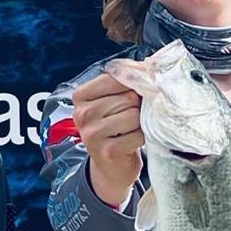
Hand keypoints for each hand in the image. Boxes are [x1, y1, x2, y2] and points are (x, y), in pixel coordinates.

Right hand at [72, 73, 143, 206]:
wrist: (111, 167)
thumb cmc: (116, 128)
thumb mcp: (114, 100)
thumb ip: (127, 79)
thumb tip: (150, 64)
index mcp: (80, 96)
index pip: (116, 76)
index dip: (132, 85)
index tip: (131, 97)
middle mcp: (81, 114)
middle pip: (127, 97)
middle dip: (136, 107)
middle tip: (129, 119)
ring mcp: (92, 134)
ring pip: (133, 115)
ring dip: (139, 124)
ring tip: (129, 131)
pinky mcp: (107, 151)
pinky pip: (137, 134)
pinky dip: (141, 138)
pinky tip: (131, 143)